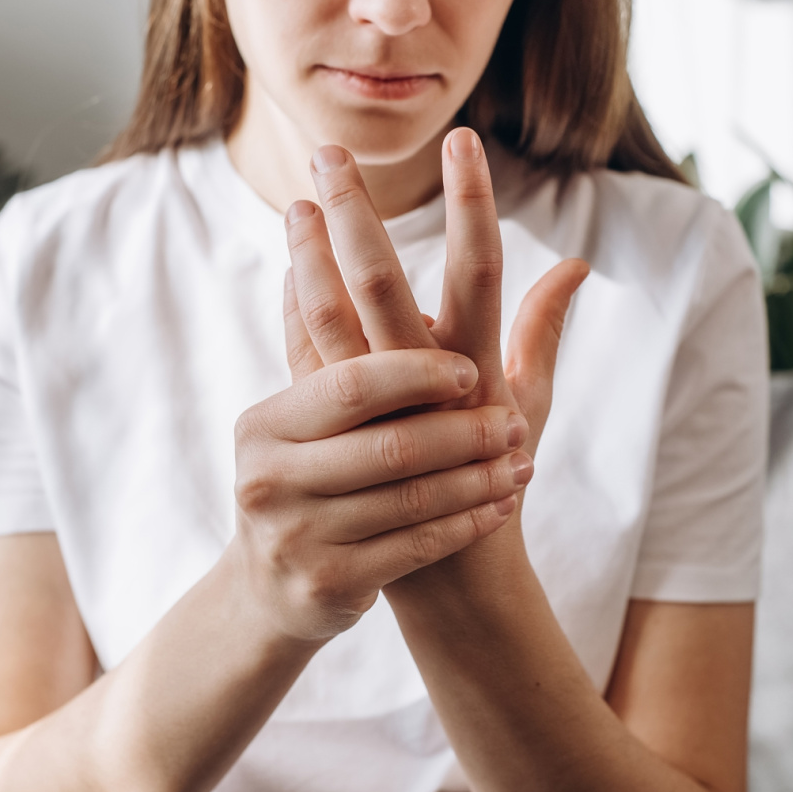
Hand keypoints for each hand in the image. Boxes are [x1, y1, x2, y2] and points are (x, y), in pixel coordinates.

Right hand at [229, 347, 531, 642]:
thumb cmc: (308, 477)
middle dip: (461, 430)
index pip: (351, 383)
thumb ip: (321, 322)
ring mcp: (297, 534)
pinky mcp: (328, 583)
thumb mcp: (309, 412)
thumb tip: (305, 204)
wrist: (275, 586)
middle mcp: (272, 475)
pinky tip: (501, 506)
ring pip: (414, 498)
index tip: (467, 368)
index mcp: (271, 421)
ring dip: (478, 478)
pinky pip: (417, 547)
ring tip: (521, 461)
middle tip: (511, 421)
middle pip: (391, 443)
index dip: (414, 373)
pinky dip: (466, 522)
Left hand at [281, 128, 587, 585]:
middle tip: (330, 151)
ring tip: (294, 198)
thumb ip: (544, 327)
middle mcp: (424, 383)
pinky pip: (309, 357)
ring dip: (308, 254)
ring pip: (330, 317)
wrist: (449, 570)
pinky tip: (291, 266)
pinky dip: (297, 309)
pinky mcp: (336, 431)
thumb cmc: (498, 479)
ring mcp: (373, 409)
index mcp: (479, 368)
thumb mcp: (532, 402)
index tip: (463, 141)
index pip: (479, 268)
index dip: (473, 203)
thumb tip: (576, 262)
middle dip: (354, 212)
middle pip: (381, 281)